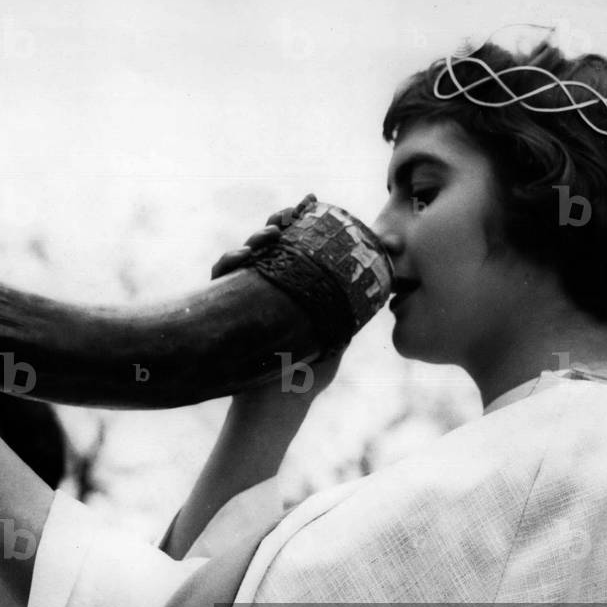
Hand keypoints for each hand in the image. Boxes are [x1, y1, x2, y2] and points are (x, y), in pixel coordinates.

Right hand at [210, 193, 342, 410]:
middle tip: (291, 213)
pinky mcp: (224, 306)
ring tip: (270, 234)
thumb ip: (349, 313)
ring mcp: (244, 294)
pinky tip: (241, 258)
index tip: (312, 201)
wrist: (276, 405)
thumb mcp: (335, 338)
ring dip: (256, 237)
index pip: (296, 246)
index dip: (301, 221)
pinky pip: (222, 276)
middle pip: (269, 243)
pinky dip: (228, 262)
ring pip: (245, 253)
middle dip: (279, 221)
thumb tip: (384, 284)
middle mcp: (266, 287)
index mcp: (292, 288)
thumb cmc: (305, 375)